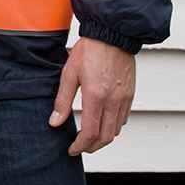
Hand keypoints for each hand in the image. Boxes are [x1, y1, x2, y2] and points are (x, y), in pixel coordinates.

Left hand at [49, 37, 135, 154]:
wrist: (112, 34)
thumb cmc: (88, 51)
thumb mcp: (69, 73)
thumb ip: (62, 100)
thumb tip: (54, 123)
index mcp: (95, 96)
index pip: (90, 132)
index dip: (80, 146)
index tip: (71, 150)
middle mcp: (113, 101)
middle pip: (106, 137)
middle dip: (92, 147)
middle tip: (79, 148)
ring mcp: (124, 99)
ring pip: (116, 130)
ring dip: (103, 139)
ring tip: (89, 138)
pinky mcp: (130, 94)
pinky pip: (123, 119)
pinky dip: (113, 127)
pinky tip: (102, 122)